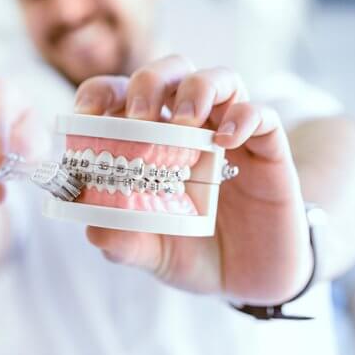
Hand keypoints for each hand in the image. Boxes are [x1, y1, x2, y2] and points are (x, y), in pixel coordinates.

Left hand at [74, 55, 311, 304]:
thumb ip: (124, 243)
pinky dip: (245, 117)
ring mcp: (230, 134)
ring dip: (198, 88)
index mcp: (148, 141)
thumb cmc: (193, 253)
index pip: (120, 95)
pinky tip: (227, 140)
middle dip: (149, 81)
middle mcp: (188, 127)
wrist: (249, 282)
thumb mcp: (152, 253)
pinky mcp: (269, 149)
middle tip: (139, 114)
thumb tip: (94, 231)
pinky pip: (263, 115)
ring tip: (185, 120)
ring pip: (218, 79)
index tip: (86, 114)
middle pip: (170, 72)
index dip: (100, 93)